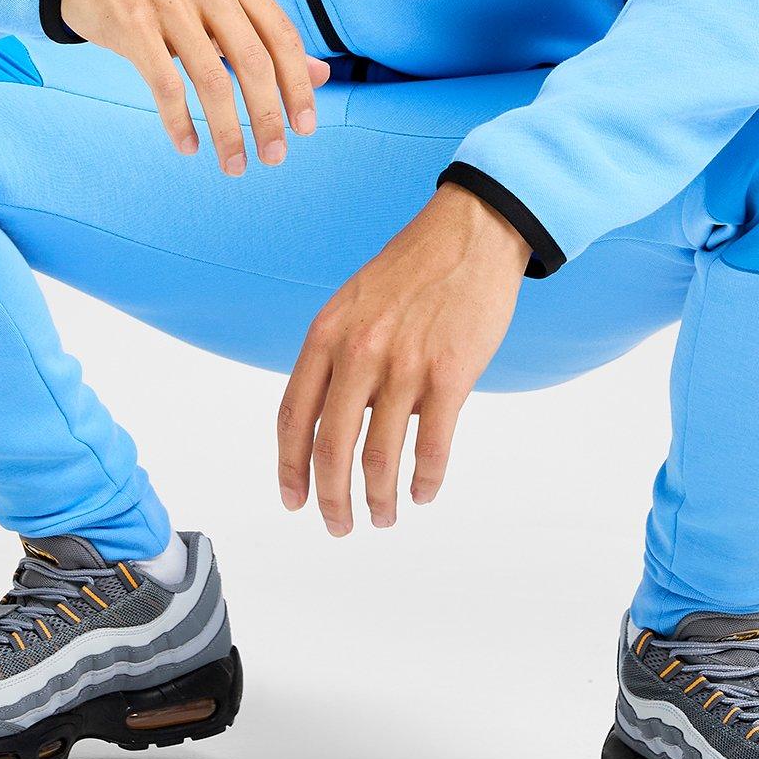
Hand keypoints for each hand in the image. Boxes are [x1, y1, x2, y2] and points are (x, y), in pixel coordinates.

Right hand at [61, 0, 329, 173]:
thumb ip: (265, 34)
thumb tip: (322, 75)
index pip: (281, 36)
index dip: (297, 86)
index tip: (304, 128)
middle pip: (253, 62)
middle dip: (267, 117)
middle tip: (274, 157)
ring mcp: (168, 3)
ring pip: (212, 80)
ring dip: (227, 131)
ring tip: (235, 164)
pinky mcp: (132, 24)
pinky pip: (166, 84)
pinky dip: (180, 122)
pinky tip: (189, 146)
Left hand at [277, 183, 528, 531]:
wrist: (468, 231)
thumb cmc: (412, 270)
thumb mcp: (353, 303)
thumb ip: (338, 357)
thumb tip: (336, 422)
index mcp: (326, 334)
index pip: (293, 416)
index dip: (290, 467)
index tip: (293, 500)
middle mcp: (357, 352)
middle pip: (330, 449)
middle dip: (331, 500)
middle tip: (339, 527)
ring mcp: (404, 364)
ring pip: (379, 457)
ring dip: (379, 499)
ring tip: (384, 517)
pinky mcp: (451, 374)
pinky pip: (431, 446)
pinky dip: (424, 480)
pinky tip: (422, 494)